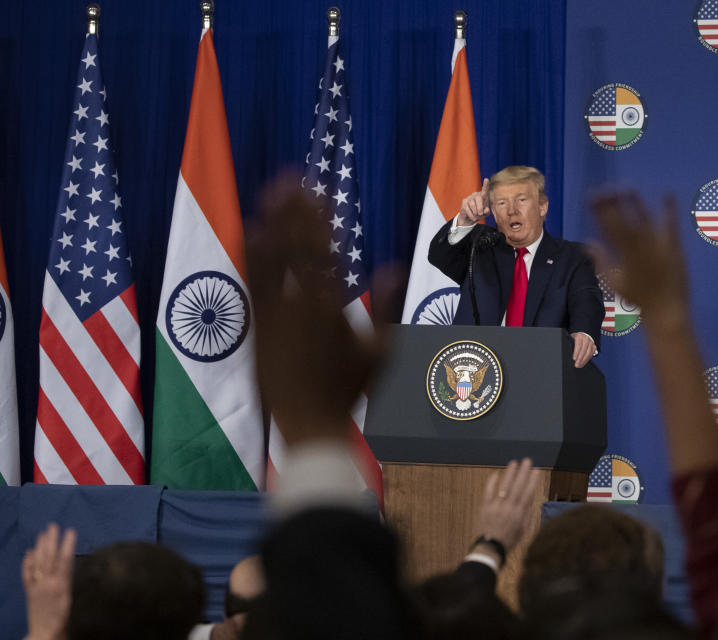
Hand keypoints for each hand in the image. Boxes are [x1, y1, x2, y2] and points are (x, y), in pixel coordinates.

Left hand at [22, 523, 75, 639]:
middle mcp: (47, 583)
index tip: (71, 531)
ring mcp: (37, 586)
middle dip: (51, 540)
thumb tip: (73, 565)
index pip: (65, 559)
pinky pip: (27, 574)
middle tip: (52, 525)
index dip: (67, 544)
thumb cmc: (66, 620)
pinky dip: (27, 562)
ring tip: (42, 533)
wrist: (45, 635)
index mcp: (61, 585)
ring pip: (37, 563)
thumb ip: (73, 583)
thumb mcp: (74, 601)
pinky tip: (29, 552)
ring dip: (40, 547)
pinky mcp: (30, 592)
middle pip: (49, 557)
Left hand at [247, 174, 389, 443]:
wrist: (309, 423)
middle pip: (294, 247)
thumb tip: (393, 266)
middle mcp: (300, 306)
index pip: (324, 251)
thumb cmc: (349, 389)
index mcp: (332, 308)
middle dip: (293, 210)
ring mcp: (275, 316)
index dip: (318, 217)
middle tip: (289, 178)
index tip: (317, 190)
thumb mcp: (380, 351)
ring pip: (270, 260)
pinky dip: (253, 255)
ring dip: (270, 224)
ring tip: (268, 195)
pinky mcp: (257, 327)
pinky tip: (251, 231)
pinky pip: (253, 282)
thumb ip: (386, 306)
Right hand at [457, 178, 489, 226]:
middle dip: (480, 207)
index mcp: (483, 196)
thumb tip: (486, 209)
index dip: (486, 185)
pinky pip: (467, 208)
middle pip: (478, 198)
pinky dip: (471, 214)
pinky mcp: (464, 201)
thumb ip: (487, 212)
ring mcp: (470, 197)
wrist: (471, 217)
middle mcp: (476, 195)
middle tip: (480, 214)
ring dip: (475, 212)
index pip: (485, 190)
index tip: (486, 179)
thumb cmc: (480, 213)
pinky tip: (473, 217)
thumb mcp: (485, 214)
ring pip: (472, 204)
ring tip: (476, 216)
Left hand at [474, 458, 538, 554]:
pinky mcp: (485, 507)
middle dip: (523, 472)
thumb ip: (527, 512)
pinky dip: (492, 482)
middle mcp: (509, 508)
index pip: (528, 493)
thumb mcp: (524, 529)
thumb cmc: (510, 539)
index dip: (532, 480)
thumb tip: (530, 497)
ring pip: (504, 487)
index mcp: (520, 514)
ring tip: (514, 462)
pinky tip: (496, 473)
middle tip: (527, 460)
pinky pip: (489, 492)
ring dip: (509, 473)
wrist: (492, 547)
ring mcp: (496, 507)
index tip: (536, 470)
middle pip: (517, 487)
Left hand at [571, 332, 594, 367]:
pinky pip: (591, 354)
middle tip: (577, 364)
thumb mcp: (571, 339)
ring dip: (584, 360)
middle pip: (584, 350)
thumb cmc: (576, 337)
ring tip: (580, 365)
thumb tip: (570, 355)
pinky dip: (588, 359)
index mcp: (579, 336)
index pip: (578, 345)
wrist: (582, 334)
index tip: (574, 359)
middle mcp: (586, 339)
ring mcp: (591, 342)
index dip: (576, 353)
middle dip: (580, 358)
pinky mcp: (594, 346)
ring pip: (588, 353)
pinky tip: (584, 362)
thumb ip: (571, 345)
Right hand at [591, 191, 688, 327]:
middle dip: (613, 203)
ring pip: (644, 220)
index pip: (607, 227)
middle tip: (606, 189)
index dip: (599, 211)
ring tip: (626, 188)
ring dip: (634, 203)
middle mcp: (639, 249)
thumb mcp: (614, 282)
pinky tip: (668, 193)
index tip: (592, 197)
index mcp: (623, 256)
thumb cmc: (639, 299)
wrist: (666, 311)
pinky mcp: (674, 248)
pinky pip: (671, 225)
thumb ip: (601, 261)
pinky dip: (669, 209)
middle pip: (623, 220)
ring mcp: (657, 247)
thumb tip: (588, 244)